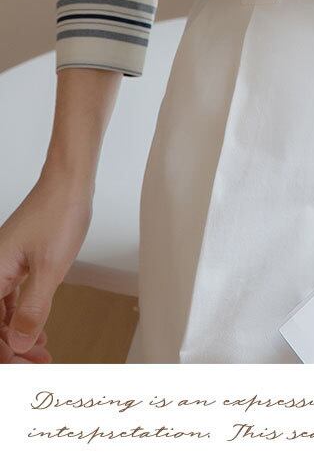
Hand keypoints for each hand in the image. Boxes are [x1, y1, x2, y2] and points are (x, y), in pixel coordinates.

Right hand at [0, 167, 93, 361]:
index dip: (4, 352)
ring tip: (39, 355)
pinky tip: (36, 331)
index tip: (20, 368)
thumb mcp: (50, 268)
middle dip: (11, 348)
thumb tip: (17, 344)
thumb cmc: (58, 214)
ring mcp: (3, 265)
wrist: (69, 182)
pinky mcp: (16, 261)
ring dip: (17, 336)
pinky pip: (11, 298)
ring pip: (1, 313)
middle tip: (36, 365)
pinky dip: (22, 317)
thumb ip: (32, 309)